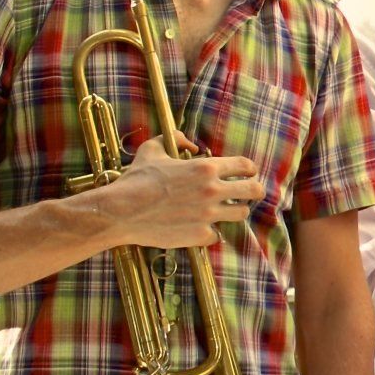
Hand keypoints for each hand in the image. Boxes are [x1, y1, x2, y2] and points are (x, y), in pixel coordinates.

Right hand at [107, 136, 263, 247]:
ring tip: (226, 210)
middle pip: (254, 190)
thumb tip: (190, 143)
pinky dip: (211, 232)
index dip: (250, 169)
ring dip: (235, 211)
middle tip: (250, 193)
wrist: (120, 212)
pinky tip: (201, 228)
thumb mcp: (152, 150)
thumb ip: (174, 139)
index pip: (245, 165)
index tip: (249, 173)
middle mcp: (212, 191)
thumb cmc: (135, 180)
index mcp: (205, 168)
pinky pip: (217, 234)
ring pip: (241, 213)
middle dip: (255, 190)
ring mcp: (208, 215)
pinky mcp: (200, 235)